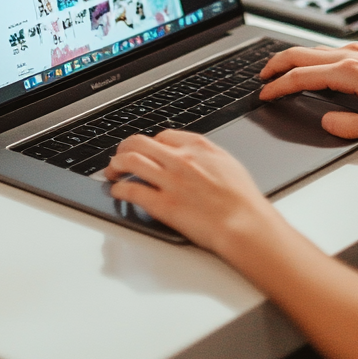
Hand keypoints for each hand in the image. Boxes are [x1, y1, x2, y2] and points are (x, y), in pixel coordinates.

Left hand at [106, 129, 275, 253]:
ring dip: (115, 165)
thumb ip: (205, 155)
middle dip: (123, 149)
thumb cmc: (242, 199)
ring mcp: (171, 181)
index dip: (150, 144)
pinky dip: (119, 189)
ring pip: (130, 161)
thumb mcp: (227, 163)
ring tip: (112, 172)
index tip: (146, 152)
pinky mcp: (164, 205)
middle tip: (118, 158)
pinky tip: (117, 191)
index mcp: (198, 146)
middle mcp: (181, 159)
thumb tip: (192, 154)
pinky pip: (132, 190)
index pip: (162, 136)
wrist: (245, 223)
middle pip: (139, 143)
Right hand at [259, 43, 357, 138]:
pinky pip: (330, 51)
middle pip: (301, 53)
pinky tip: (314, 67)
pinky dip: (312, 57)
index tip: (264, 94)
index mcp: (350, 72)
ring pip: (315, 50)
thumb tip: (326, 123)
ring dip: (293, 59)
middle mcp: (351, 57)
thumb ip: (348, 126)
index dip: (279, 86)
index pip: (302, 76)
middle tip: (261, 78)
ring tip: (280, 72)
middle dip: (276, 64)